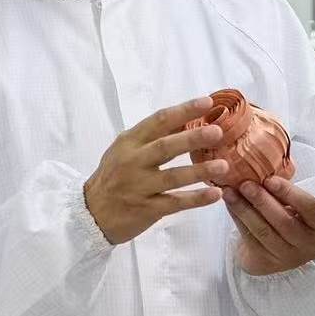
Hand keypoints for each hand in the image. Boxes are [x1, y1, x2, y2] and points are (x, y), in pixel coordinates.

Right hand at [84, 98, 230, 244]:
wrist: (91, 213)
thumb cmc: (114, 176)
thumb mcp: (125, 150)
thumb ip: (152, 136)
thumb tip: (185, 118)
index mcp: (129, 142)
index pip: (158, 121)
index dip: (183, 110)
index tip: (207, 102)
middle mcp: (133, 162)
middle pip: (165, 147)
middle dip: (192, 138)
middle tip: (218, 132)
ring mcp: (139, 187)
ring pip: (173, 177)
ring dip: (199, 171)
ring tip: (223, 166)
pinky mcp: (146, 209)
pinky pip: (175, 203)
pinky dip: (196, 199)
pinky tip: (216, 194)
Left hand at [224, 178, 314, 275]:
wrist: (277, 249)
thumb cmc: (290, 217)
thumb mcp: (295, 205)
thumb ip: (284, 192)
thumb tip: (259, 173)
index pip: (309, 207)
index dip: (289, 192)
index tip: (269, 179)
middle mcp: (309, 246)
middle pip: (284, 221)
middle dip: (262, 201)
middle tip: (245, 184)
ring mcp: (288, 258)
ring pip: (263, 231)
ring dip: (244, 209)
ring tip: (230, 192)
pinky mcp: (266, 264)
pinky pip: (249, 239)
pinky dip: (237, 219)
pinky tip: (229, 206)